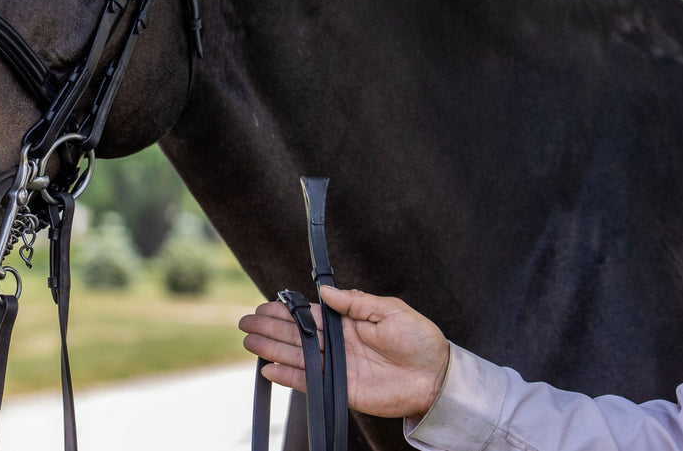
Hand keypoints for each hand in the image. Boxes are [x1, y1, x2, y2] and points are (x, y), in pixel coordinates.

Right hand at [238, 286, 449, 418]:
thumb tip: (325, 292)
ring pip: (297, 357)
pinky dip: (289, 378)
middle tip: (245, 323)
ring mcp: (337, 368)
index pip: (308, 316)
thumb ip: (355, 302)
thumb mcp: (389, 310)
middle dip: (270, 328)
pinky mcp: (341, 390)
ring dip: (272, 350)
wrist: (437, 377)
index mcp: (347, 323)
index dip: (285, 312)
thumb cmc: (419, 340)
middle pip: (296, 335)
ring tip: (249, 343)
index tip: (263, 306)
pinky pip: (310, 383)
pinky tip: (269, 369)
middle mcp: (338, 345)